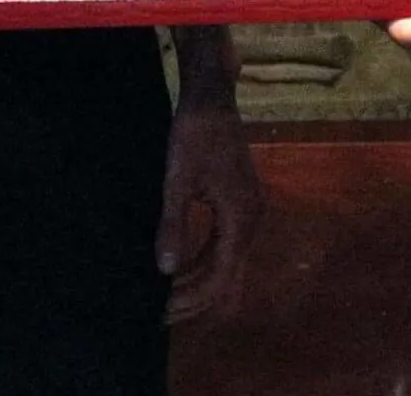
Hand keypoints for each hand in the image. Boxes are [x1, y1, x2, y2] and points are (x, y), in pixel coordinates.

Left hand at [157, 96, 260, 321]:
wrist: (212, 97)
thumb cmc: (194, 134)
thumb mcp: (178, 180)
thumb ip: (174, 225)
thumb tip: (166, 270)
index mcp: (240, 218)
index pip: (219, 276)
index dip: (192, 299)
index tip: (162, 312)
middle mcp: (251, 220)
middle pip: (226, 275)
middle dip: (195, 297)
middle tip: (160, 313)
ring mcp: (249, 212)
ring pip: (226, 261)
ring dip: (199, 280)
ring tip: (167, 297)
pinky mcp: (240, 204)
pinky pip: (224, 244)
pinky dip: (204, 260)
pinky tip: (182, 268)